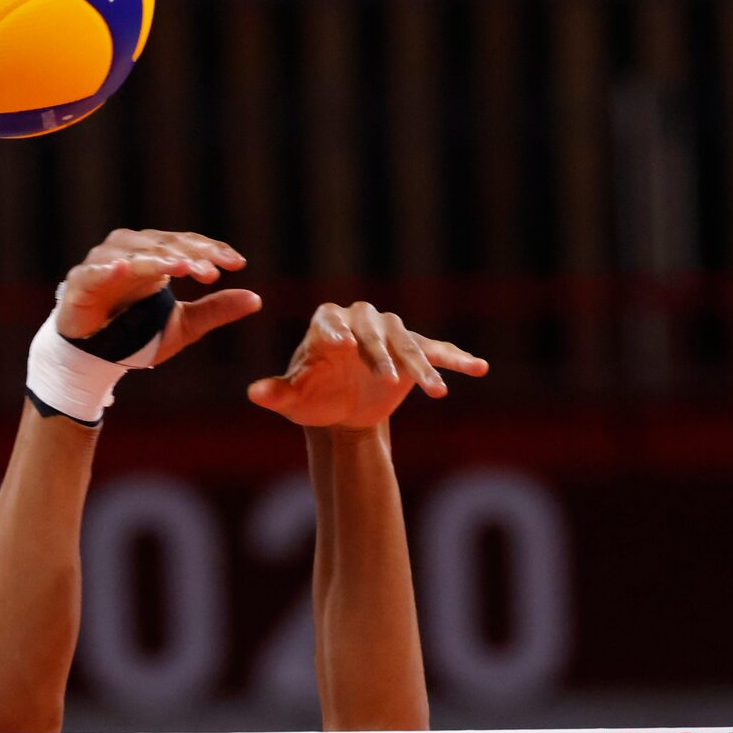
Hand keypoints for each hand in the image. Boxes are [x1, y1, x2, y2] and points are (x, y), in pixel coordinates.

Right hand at [54, 228, 259, 359]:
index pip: (188, 244)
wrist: (93, 357)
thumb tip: (257, 299)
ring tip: (181, 268)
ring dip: (158, 260)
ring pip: (136, 254)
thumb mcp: (183, 325)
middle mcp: (131, 250)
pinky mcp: (81, 281)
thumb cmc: (135, 334)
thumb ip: (215, 310)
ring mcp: (104, 262)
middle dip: (190, 256)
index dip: (212, 251)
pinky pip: (96, 271)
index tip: (238, 264)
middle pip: (165, 245)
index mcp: (157, 256)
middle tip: (211, 273)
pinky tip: (122, 267)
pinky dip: (108, 268)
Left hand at [247, 302, 487, 430]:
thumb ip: (275, 393)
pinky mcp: (414, 351)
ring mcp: (390, 335)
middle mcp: (360, 323)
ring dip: (420, 365)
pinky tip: (478, 369)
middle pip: (374, 331)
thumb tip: (254, 393)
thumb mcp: (292, 400)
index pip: (330, 320)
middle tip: (387, 377)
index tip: (343, 344)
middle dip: (382, 353)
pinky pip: (437, 351)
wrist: (340, 412)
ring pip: (408, 344)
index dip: (336, 330)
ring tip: (435, 392)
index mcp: (325, 326)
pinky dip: (456, 359)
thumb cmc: (310, 399)